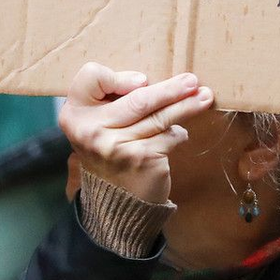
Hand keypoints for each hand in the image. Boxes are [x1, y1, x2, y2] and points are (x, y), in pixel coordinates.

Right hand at [60, 63, 213, 204]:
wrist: (115, 203)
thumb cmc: (111, 151)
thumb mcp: (98, 125)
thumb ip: (113, 101)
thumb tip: (156, 81)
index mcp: (74, 114)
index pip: (92, 76)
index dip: (117, 76)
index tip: (141, 82)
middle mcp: (91, 130)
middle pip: (138, 98)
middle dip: (170, 89)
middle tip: (192, 81)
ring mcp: (116, 146)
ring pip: (160, 116)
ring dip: (187, 106)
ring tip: (204, 96)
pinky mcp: (140, 159)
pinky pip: (169, 135)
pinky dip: (178, 134)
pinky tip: (179, 134)